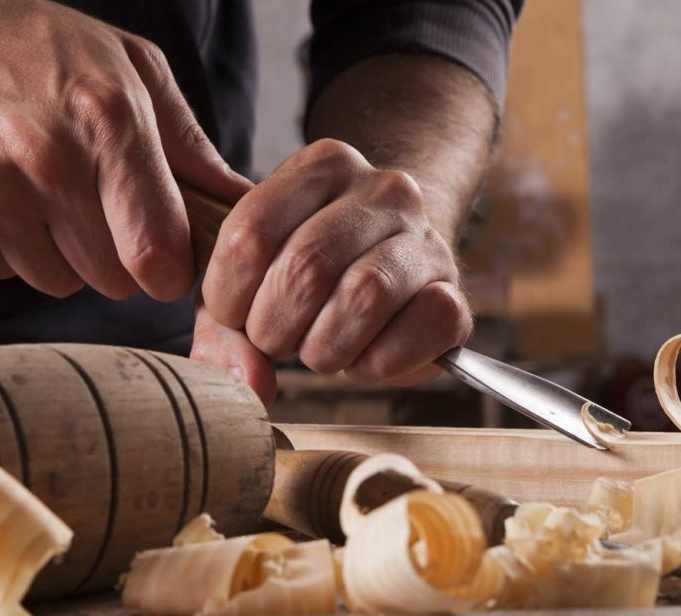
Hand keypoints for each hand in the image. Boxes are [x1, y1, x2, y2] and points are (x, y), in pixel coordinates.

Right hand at [0, 0, 249, 298]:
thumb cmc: (40, 47)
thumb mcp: (132, 72)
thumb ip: (191, 147)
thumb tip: (242, 204)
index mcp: (108, 122)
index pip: (157, 256)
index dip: (170, 271)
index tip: (166, 259)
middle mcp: (46, 162)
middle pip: (114, 281)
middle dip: (118, 258)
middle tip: (100, 207)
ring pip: (59, 282)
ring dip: (64, 254)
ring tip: (46, 193)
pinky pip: (4, 272)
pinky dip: (12, 247)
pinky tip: (4, 195)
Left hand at [192, 139, 471, 403]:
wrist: (393, 269)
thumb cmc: (311, 276)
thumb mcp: (251, 281)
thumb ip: (225, 328)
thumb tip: (247, 385)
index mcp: (323, 166)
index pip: (251, 233)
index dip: (229, 295)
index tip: (236, 315)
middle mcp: (383, 189)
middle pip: (306, 268)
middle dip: (275, 328)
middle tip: (277, 341)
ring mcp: (426, 238)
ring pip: (363, 297)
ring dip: (324, 348)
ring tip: (319, 350)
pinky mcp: (456, 294)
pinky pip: (418, 330)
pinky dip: (378, 362)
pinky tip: (364, 358)